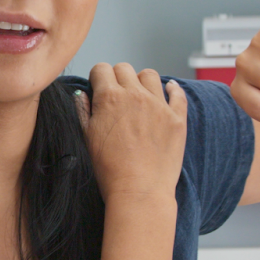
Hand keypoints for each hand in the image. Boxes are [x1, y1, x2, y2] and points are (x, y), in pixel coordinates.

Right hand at [76, 64, 186, 201]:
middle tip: (117, 96)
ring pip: (150, 75)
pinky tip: (168, 92)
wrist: (139, 191)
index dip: (98, 78)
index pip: (101, 69)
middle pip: (124, 68)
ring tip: (140, 97)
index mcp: (109, 98)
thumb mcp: (86, 138)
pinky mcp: (177, 118)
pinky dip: (172, 90)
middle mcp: (135, 95)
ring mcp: (159, 105)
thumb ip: (82, 110)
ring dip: (142, 82)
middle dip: (118, 78)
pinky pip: (177, 93)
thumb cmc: (109, 170)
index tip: (99, 89)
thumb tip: (81, 94)